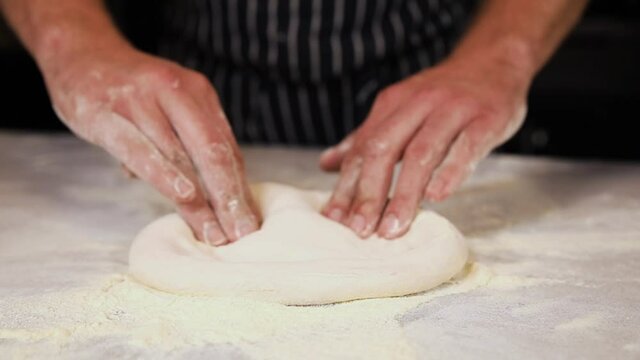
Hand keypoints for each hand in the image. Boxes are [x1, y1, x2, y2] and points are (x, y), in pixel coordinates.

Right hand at [44, 44, 259, 245]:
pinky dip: (166, 175)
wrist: (80, 53)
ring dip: (201, 201)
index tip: (251, 221)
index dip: (241, 189)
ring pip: (180, 157)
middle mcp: (175, 91)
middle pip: (213, 152)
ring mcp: (140, 100)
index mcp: (197, 92)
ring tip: (216, 233)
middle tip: (242, 234)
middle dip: (231, 198)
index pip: (227, 148)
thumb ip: (190, 144)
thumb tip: (214, 197)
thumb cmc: (131, 90)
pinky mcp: (106, 114)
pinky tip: (185, 196)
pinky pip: (140, 151)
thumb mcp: (170, 107)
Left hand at [320, 55, 529, 238]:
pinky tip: (436, 197)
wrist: (494, 62)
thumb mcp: (401, 110)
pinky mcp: (486, 119)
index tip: (335, 219)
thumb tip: (326, 164)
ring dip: (404, 193)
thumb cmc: (443, 97)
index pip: (362, 148)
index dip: (347, 185)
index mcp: (393, 104)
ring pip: (422, 153)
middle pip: (385, 150)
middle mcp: (419, 104)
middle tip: (359, 229)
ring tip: (393, 227)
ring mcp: (453, 110)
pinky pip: (466, 148)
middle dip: (368, 192)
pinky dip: (450, 172)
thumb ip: (366, 138)